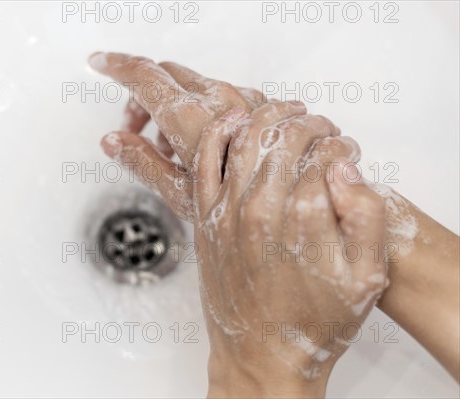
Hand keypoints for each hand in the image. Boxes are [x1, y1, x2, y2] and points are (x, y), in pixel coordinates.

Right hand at [91, 52, 304, 221]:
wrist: (299, 198)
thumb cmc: (244, 206)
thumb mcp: (183, 193)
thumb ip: (143, 162)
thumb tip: (112, 142)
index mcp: (191, 116)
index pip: (143, 76)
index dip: (116, 66)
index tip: (99, 62)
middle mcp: (217, 97)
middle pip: (165, 75)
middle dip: (143, 95)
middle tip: (136, 130)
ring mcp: (241, 98)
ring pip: (192, 85)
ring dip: (174, 107)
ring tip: (175, 149)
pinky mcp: (259, 103)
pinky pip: (219, 95)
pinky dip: (201, 110)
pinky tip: (206, 144)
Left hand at [190, 108, 386, 396]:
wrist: (264, 356)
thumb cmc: (314, 321)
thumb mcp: (365, 277)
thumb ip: (365, 216)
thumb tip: (344, 168)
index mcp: (303, 218)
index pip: (318, 151)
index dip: (333, 140)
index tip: (340, 145)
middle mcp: (259, 209)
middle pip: (279, 137)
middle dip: (303, 121)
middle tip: (315, 124)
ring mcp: (226, 213)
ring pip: (240, 139)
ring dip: (264, 115)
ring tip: (284, 112)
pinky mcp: (205, 221)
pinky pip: (202, 162)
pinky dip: (216, 133)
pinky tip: (232, 120)